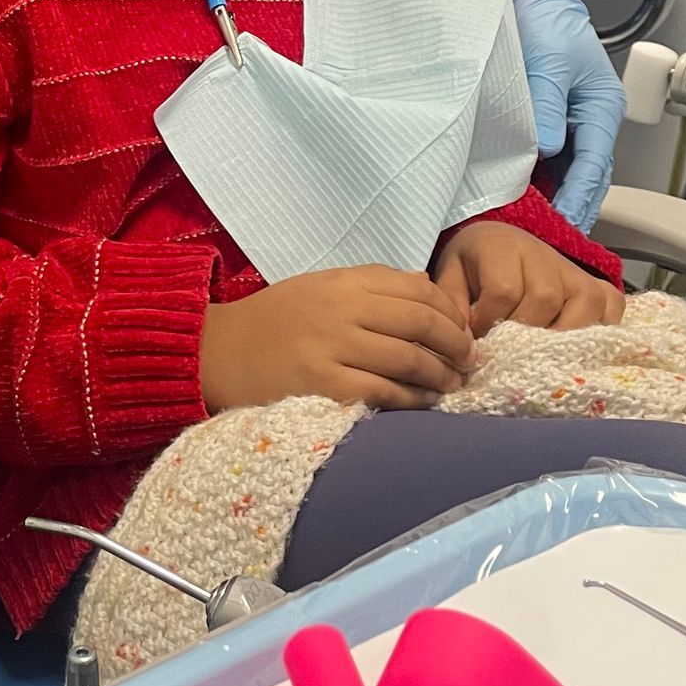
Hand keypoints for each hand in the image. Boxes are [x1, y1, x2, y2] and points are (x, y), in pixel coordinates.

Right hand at [200, 267, 476, 413]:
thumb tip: (428, 292)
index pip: (416, 289)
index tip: (464, 329)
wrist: (215, 352)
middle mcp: (340, 309)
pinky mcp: (322, 386)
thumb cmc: (273, 322)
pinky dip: (412, 399)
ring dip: (441, 375)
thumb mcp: (320, 288)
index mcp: (342, 282)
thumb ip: (370, 287)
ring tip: (453, 384)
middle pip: (421, 323)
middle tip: (469, 361)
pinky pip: (382, 392)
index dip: (451, 311)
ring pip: (408, 359)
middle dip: (456, 345)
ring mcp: (331, 348)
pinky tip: (424, 403)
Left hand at [434, 221, 623, 331]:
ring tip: (541, 352)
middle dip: (524, 331)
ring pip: (582, 304)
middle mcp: (544, 255)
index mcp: (502, 247)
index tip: (478, 336)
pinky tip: (578, 344)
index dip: (489, 321)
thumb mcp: (450, 278)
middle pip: (544, 298)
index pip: (504, 289)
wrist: (498, 241)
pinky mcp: (596, 284)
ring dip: (561, 334)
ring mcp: (574, 271)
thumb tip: (467, 345)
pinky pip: (612, 306)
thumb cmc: (473, 266)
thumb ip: (453, 307)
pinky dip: (601, 327)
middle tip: (509, 348)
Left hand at [510, 0, 625, 230]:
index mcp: (601, 108)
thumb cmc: (545, 22)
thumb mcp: (546, 63)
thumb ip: (546, 108)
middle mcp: (590, 120)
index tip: (564, 225)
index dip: (578, 197)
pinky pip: (551, 159)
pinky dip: (543, 180)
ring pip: (571, 172)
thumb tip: (546, 150)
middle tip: (552, 241)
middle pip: (588, 176)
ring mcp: (571, 122)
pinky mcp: (550, 120)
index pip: (594, 165)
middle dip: (573, 209)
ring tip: (538, 229)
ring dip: (558, 198)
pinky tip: (525, 198)